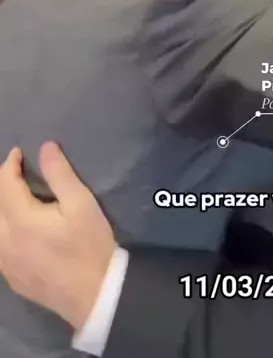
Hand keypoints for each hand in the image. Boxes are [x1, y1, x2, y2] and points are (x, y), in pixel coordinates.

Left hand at [0, 143, 116, 330]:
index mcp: (21, 220)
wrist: (96, 294)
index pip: (5, 185)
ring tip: (16, 198)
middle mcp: (5, 242)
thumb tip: (45, 147)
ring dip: (1, 209)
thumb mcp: (81, 203)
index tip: (19, 153)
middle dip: (3, 185)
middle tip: (17, 172)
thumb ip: (60, 173)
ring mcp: (6, 264)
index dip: (9, 165)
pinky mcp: (12, 279)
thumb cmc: (90, 244)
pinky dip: (2, 231)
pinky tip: (16, 231)